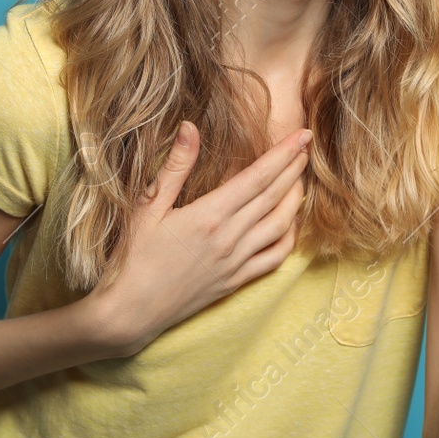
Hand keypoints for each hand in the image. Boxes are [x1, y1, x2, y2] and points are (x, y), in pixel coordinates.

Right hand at [89, 120, 308, 353]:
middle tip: (307, 146)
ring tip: (302, 178)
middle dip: (295, 168)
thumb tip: (190, 126)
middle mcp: (229, 238)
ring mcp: (236, 262)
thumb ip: (174, 167)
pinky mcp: (237, 281)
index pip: (257, 177)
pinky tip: (291, 222)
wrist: (132, 311)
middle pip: (275, 197)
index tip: (302, 135)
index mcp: (209, 215)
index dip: (283, 154)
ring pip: (281, 226)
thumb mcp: (147, 206)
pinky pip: (274, 258)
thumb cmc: (134, 256)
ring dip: (296, 200)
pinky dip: (290, 237)